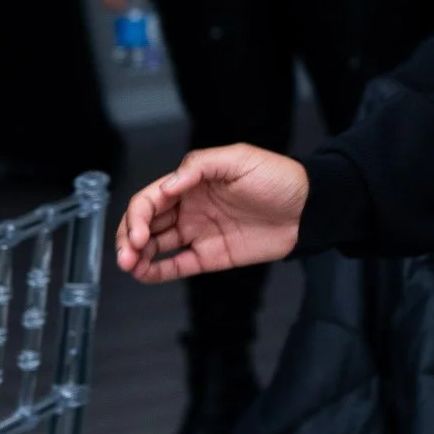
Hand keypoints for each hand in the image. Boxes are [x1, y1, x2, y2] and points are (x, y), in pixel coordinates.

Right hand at [116, 144, 308, 283]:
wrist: (307, 208)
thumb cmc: (277, 177)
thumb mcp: (239, 158)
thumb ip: (200, 166)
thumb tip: (167, 185)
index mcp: (192, 182)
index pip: (151, 198)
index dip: (137, 215)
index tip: (137, 233)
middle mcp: (190, 207)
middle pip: (146, 223)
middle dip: (129, 237)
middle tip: (127, 254)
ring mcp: (198, 232)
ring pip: (155, 246)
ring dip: (136, 256)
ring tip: (129, 266)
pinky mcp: (210, 255)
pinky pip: (177, 265)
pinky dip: (157, 271)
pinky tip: (143, 274)